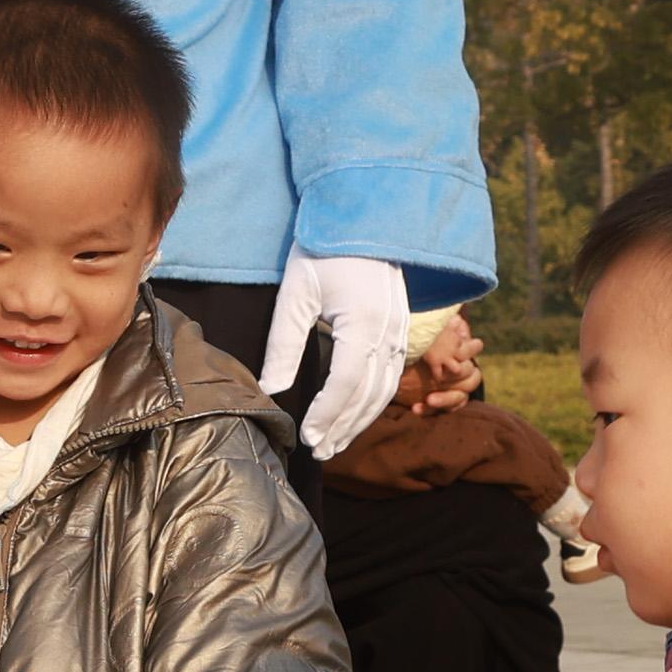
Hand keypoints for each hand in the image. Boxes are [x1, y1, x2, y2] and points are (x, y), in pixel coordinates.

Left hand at [265, 253, 415, 455]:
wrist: (364, 218)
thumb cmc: (324, 250)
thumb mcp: (296, 292)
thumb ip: (284, 343)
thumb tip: (271, 388)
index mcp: (363, 323)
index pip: (345, 383)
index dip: (327, 415)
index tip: (308, 438)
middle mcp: (388, 332)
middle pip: (368, 394)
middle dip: (343, 427)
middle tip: (319, 453)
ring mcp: (400, 332)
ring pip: (384, 390)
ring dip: (360, 420)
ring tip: (335, 443)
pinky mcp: (400, 329)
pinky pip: (391, 375)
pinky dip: (374, 401)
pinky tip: (356, 415)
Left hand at [400, 318, 482, 416]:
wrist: (391, 365)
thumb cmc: (411, 343)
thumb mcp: (424, 332)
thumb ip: (442, 326)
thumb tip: (455, 321)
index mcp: (458, 349)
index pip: (474, 349)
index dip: (467, 351)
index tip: (455, 353)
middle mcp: (459, 371)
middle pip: (472, 378)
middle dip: (457, 377)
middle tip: (440, 377)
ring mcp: (451, 389)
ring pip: (460, 397)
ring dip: (445, 399)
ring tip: (429, 400)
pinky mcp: (439, 402)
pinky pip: (443, 411)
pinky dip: (429, 411)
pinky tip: (416, 408)